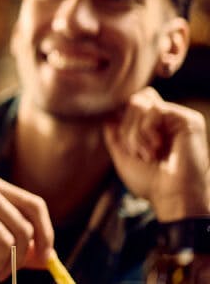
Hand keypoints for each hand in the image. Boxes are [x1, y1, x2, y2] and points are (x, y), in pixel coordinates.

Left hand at [103, 86, 209, 220]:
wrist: (171, 197)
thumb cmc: (149, 182)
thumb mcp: (122, 155)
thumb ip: (114, 132)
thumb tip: (107, 113)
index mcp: (154, 126)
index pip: (132, 103)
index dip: (122, 120)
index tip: (125, 145)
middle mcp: (167, 120)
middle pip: (133, 101)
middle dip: (127, 128)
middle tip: (138, 153)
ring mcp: (178, 118)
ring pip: (140, 103)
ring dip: (136, 133)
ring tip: (148, 154)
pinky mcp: (189, 119)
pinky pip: (155, 108)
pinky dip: (147, 129)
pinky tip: (157, 147)